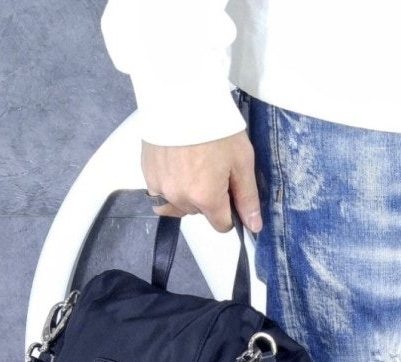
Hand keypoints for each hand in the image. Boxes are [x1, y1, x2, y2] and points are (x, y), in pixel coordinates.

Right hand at [142, 131, 261, 232]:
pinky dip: (171, 184)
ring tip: (193, 165)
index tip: (230, 191)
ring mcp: (160, 187)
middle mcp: (180, 198)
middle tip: (212, 167)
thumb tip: (254, 227)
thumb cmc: (214, 126)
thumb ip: (247, 197)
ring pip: (179, 204)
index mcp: (206, 198)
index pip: (222, 225)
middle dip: (208, 198)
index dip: (229, 211)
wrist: (179, 95)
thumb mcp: (241, 160)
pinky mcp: (147, 174)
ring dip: (188, 193)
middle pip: (200, 212)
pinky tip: (177, 164)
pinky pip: (161, 192)